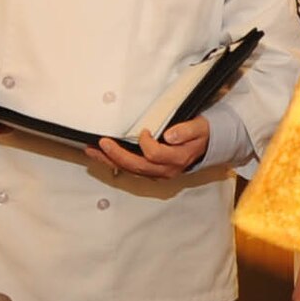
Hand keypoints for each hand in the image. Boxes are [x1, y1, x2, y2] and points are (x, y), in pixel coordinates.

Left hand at [90, 117, 209, 179]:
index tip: (144, 130)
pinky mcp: (151, 170)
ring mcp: (157, 173)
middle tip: (102, 143)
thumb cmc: (201, 133)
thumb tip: (170, 135)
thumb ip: (186, 131)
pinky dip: (114, 162)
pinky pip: (130, 169)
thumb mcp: (200, 127)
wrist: (206, 144)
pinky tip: (102, 155)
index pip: (155, 154)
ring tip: (93, 151)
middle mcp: (166, 170)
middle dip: (117, 155)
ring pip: (130, 170)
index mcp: (177, 158)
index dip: (146, 143)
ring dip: (110, 161)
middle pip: (137, 166)